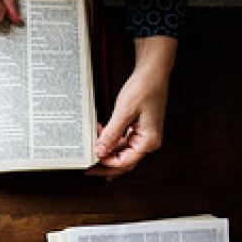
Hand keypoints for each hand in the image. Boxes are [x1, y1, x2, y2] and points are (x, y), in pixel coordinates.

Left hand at [89, 36, 176, 178]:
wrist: (153, 72)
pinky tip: (100, 136)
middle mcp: (148, 141)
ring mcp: (144, 135)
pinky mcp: (139, 129)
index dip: (107, 163)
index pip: (125, 161)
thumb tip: (100, 151)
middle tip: (89, 169)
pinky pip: (123, 141)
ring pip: (123, 152)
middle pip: (125, 161)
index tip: (92, 160)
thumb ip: (111, 134)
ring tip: (92, 146)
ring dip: (107, 150)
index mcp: (149, 140)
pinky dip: (111, 140)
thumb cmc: (145, 88)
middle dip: (106, 164)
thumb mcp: (124, 112)